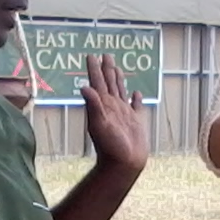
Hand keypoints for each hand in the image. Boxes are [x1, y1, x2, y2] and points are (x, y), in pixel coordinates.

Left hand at [80, 54, 147, 173]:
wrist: (124, 164)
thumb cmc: (110, 147)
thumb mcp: (99, 125)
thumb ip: (94, 106)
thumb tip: (84, 87)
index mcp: (102, 105)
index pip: (97, 82)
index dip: (94, 69)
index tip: (91, 55)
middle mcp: (111, 107)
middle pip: (108, 83)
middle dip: (106, 69)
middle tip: (105, 54)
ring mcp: (123, 114)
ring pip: (120, 91)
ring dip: (118, 79)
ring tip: (117, 67)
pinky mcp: (134, 122)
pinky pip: (135, 106)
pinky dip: (135, 99)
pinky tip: (135, 93)